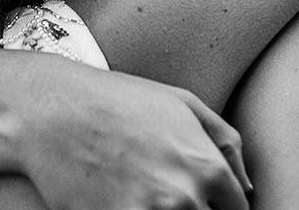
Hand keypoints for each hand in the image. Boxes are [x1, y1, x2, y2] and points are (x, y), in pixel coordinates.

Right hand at [15, 59, 250, 209]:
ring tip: (145, 196)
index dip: (220, 207)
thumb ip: (225, 143)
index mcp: (206, 166)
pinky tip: (123, 201)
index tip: (202, 200)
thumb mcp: (180, 102)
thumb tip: (247, 189)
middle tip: (166, 195)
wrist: (51, 110)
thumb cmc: (116, 100)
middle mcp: (184, 197)